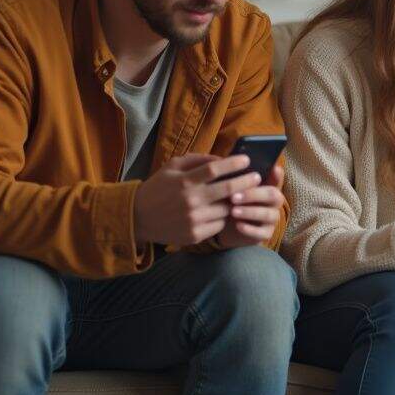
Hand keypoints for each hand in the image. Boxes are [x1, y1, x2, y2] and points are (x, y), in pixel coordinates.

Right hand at [133, 154, 260, 245]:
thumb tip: (222, 159)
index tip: (246, 159)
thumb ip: (197, 160)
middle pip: (228, 190)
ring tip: (240, 195)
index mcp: (184, 181)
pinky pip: (219, 225)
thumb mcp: (172, 167)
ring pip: (227, 209)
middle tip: (257, 177)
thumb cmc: (158, 187)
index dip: (234, 163)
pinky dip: (223, 217)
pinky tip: (222, 212)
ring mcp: (193, 220)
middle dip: (247, 181)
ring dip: (235, 202)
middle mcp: (190, 201)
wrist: (137, 217)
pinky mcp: (195, 235)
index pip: (215, 169)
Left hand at [214, 164, 285, 247]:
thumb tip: (229, 160)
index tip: (274, 168)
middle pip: (273, 195)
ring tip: (233, 211)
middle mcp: (274, 202)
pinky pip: (261, 232)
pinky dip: (249, 229)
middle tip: (234, 196)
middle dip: (253, 194)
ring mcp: (272, 218)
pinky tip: (238, 225)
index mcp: (268, 186)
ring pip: (267, 214)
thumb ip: (237, 178)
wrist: (229, 227)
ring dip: (250, 211)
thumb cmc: (233, 202)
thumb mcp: (234, 189)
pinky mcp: (266, 233)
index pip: (277, 178)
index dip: (277, 174)